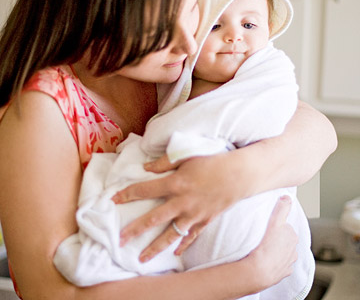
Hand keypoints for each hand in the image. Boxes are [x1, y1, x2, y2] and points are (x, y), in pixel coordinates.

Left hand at [112, 153, 238, 261]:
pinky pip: (191, 236)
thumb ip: (165, 162)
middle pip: (154, 218)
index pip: (146, 190)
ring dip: (155, 247)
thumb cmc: (212, 161)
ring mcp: (194, 215)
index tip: (113, 200)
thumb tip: (146, 167)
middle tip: (120, 240)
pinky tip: (175, 254)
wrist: (239, 175)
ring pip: (170, 235)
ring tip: (142, 259)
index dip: (128, 194)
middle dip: (136, 230)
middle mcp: (182, 202)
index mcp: (176, 183)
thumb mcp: (187, 156)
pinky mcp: (205, 221)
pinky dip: (183, 245)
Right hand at [246, 195, 297, 290]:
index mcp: (293, 236)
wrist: (259, 270)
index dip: (277, 226)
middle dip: (278, 239)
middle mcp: (294, 250)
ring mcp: (289, 263)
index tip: (268, 228)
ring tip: (264, 249)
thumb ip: (282, 208)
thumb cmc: (266, 245)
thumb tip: (288, 197)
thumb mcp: (274, 221)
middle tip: (264, 237)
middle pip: (286, 240)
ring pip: (284, 253)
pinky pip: (280, 265)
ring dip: (277, 251)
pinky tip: (266, 260)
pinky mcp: (283, 273)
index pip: (286, 227)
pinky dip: (275, 263)